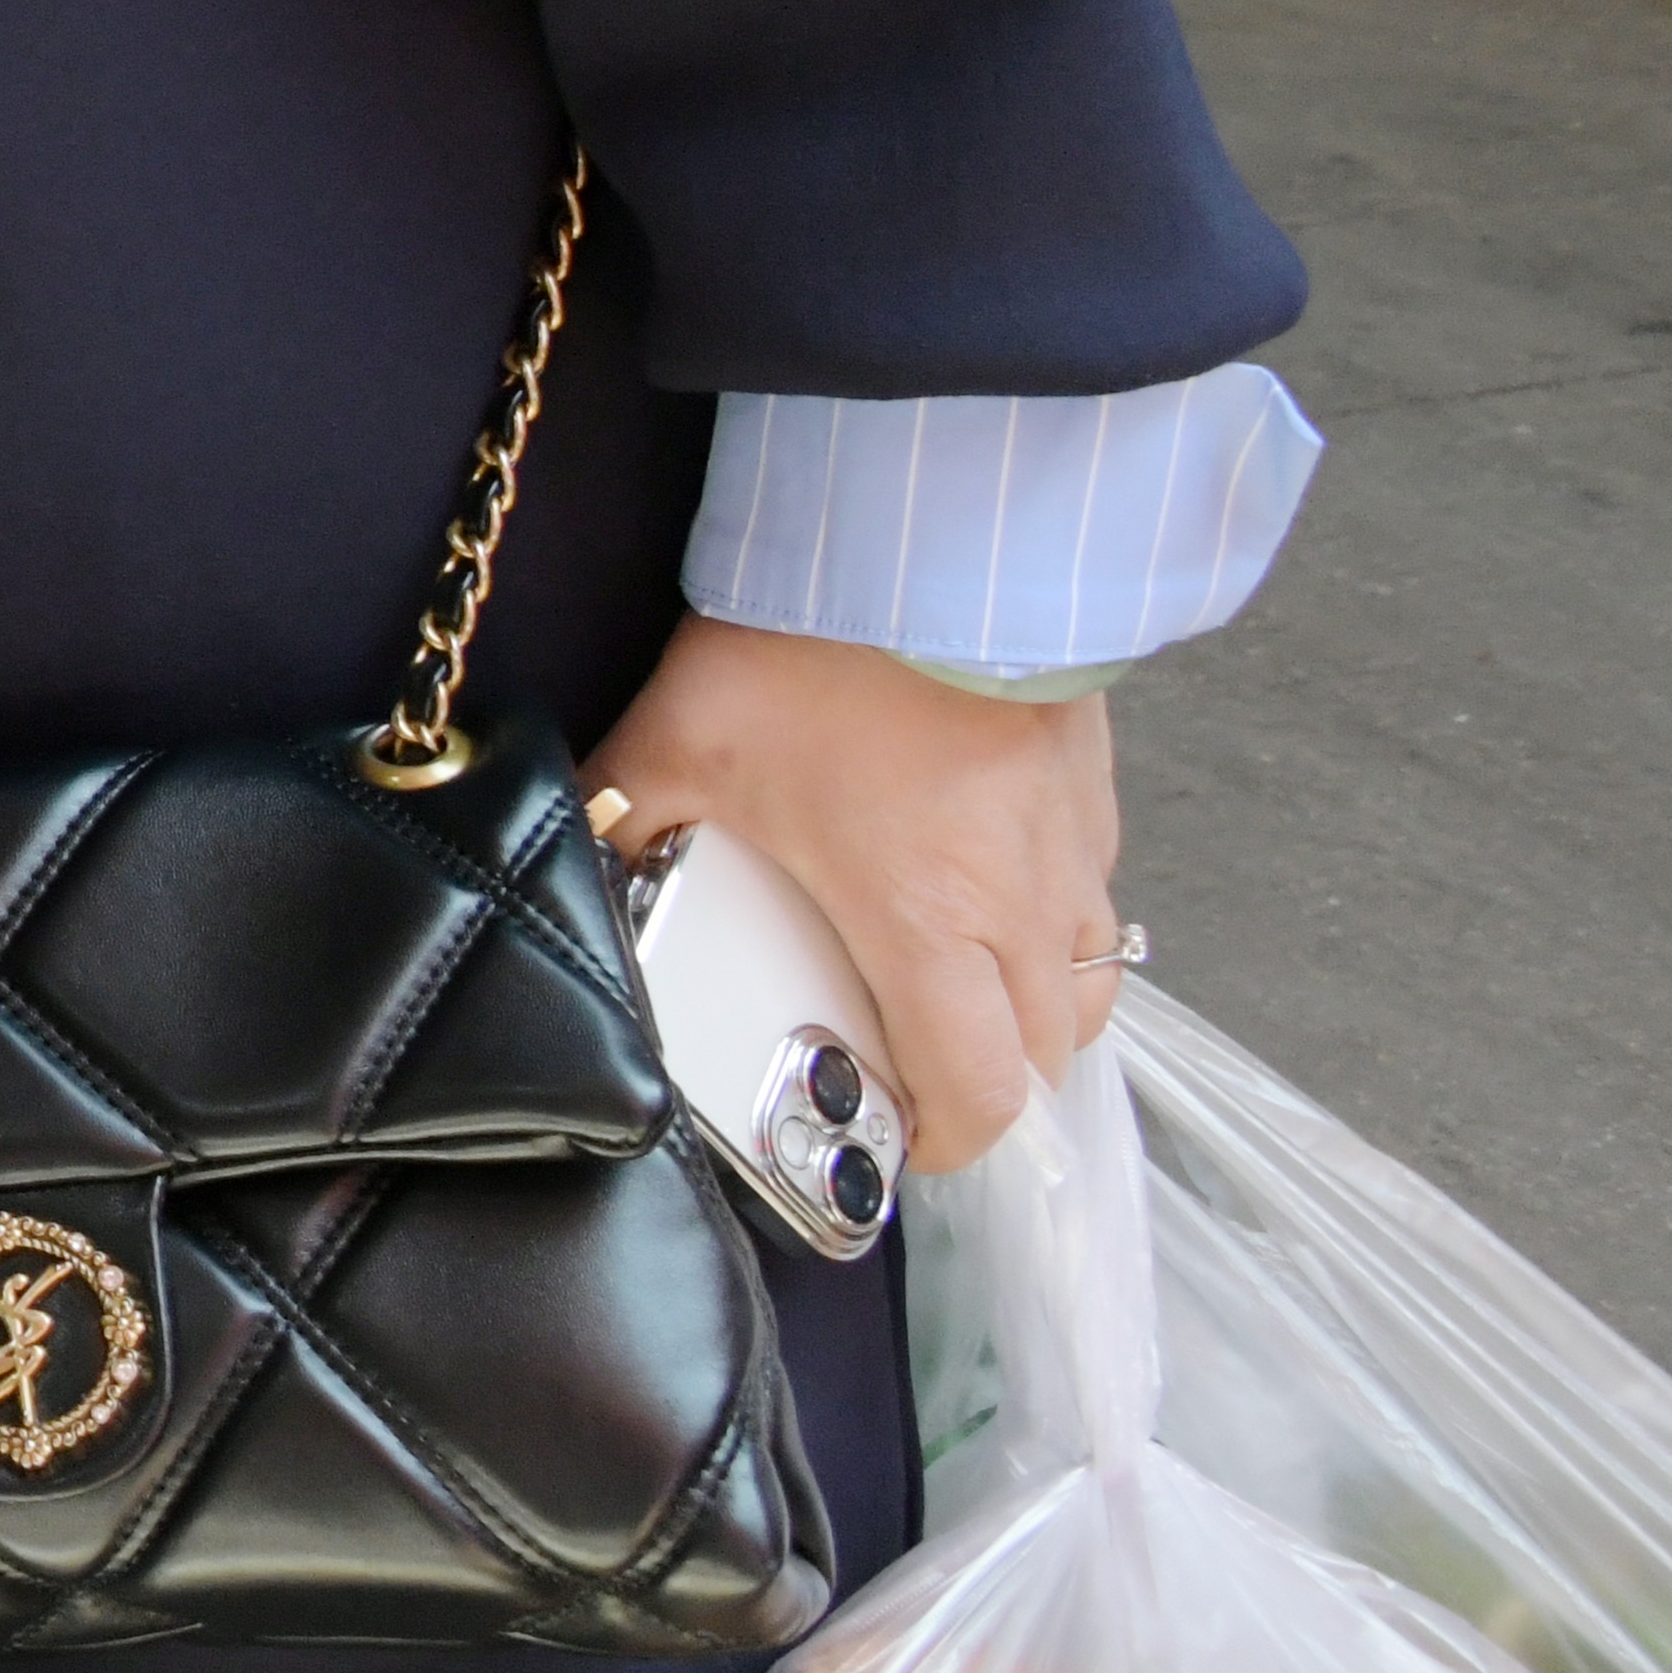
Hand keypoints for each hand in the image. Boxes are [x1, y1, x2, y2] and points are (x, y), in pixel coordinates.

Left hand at [580, 613, 1122, 1171]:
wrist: (925, 533)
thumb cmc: (819, 642)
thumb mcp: (684, 743)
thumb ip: (626, 813)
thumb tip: (574, 850)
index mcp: (928, 917)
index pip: (980, 1086)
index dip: (947, 1140)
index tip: (901, 1140)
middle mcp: (1021, 898)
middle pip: (1050, 1052)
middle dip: (993, 1083)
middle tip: (918, 1070)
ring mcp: (1072, 841)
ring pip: (1092, 978)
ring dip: (1037, 1010)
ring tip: (961, 992)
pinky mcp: (1094, 782)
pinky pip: (1097, 889)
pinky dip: (1057, 919)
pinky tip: (991, 885)